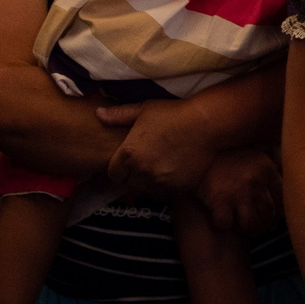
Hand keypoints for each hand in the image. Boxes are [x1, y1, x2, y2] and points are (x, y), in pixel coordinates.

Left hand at [99, 100, 217, 197]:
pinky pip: (164, 194)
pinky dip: (164, 187)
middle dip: (132, 176)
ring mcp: (159, 182)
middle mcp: (142, 170)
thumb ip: (118, 115)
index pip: (113, 173)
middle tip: (144, 164)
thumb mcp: (143, 109)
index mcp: (129, 153)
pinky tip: (171, 172)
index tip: (127, 162)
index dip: (119, 168)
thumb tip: (98, 114)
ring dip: (147, 183)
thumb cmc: (173, 113)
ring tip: (157, 168)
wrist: (206, 124)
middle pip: (128, 184)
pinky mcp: (176, 189)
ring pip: (145, 191)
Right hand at [196, 148, 283, 234]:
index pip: (282, 199)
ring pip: (250, 224)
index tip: (273, 218)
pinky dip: (223, 226)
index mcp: (266, 168)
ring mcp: (237, 192)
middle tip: (257, 226)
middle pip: (268, 215)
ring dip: (247, 230)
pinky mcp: (218, 202)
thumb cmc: (229, 152)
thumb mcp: (255, 152)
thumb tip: (289, 186)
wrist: (199, 146)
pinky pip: (225, 225)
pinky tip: (222, 220)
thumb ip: (272, 166)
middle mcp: (255, 181)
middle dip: (263, 224)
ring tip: (242, 227)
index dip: (279, 213)